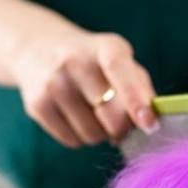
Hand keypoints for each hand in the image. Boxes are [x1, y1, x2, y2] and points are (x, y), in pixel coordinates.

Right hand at [11, 27, 158, 147]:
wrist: (37, 48)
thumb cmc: (93, 61)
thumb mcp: (118, 60)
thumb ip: (140, 87)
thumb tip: (150, 122)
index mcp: (105, 46)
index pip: (120, 70)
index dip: (136, 99)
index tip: (149, 124)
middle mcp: (75, 61)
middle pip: (110, 116)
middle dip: (122, 129)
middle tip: (120, 124)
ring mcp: (53, 83)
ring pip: (92, 134)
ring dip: (100, 134)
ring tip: (93, 113)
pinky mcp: (37, 105)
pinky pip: (72, 141)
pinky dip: (80, 137)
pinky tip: (75, 116)